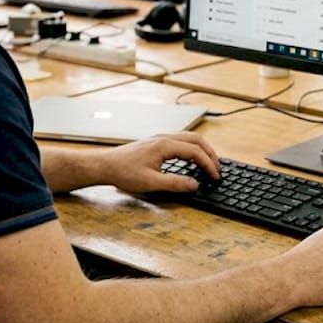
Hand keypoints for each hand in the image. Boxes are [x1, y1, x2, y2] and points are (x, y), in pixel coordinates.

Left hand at [102, 132, 219, 193]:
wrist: (105, 165)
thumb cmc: (124, 172)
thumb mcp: (151, 183)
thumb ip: (175, 183)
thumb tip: (195, 184)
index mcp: (165, 146)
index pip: (195, 151)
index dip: (208, 165)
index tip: (215, 177)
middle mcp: (164, 138)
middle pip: (196, 140)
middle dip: (210, 154)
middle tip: (217, 169)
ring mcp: (160, 138)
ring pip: (189, 138)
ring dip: (202, 149)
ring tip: (209, 164)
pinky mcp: (156, 143)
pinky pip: (181, 141)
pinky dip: (192, 149)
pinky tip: (191, 160)